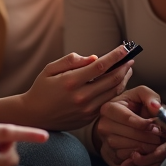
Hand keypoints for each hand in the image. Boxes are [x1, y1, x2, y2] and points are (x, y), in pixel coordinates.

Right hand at [9, 44, 134, 129]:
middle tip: (130, 58)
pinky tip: (117, 83)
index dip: (115, 56)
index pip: (100, 66)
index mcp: (71, 82)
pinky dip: (115, 91)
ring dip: (123, 79)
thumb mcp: (50, 69)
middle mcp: (81, 97)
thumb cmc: (41, 88)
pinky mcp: (89, 118)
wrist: (34, 116)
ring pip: (113, 92)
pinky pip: (107, 102)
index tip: (125, 47)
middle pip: (112, 79)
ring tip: (127, 69)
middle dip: (124, 67)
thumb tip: (94, 58)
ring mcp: (86, 110)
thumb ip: (71, 61)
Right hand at [93, 86, 165, 165]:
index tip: (156, 127)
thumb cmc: (132, 107)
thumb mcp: (140, 95)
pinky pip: (125, 162)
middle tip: (159, 137)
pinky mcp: (108, 156)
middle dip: (148, 138)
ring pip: (127, 150)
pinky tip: (146, 152)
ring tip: (155, 144)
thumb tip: (155, 107)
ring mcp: (104, 142)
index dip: (145, 124)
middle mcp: (103, 126)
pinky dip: (138, 159)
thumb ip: (149, 96)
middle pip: (128, 136)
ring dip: (144, 149)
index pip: (127, 119)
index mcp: (109, 108)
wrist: (119, 122)